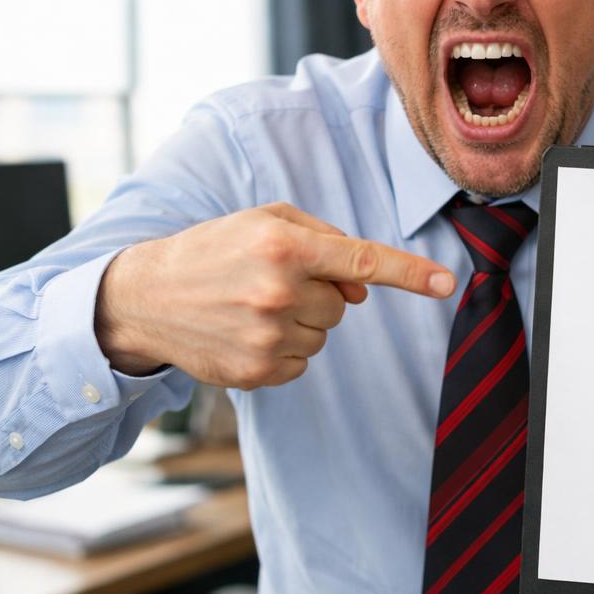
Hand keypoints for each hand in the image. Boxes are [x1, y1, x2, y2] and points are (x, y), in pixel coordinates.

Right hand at [95, 202, 454, 388]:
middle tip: (274, 283)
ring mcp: (266, 337)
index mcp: (285, 246)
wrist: (146, 296)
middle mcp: (278, 291)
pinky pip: (302, 363)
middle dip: (322, 293)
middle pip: (344, 304)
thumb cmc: (215, 249)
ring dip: (302, 322)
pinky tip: (247, 332)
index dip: (411, 273)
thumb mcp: (266, 221)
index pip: (364, 261)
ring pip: (324, 335)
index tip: (448, 283)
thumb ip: (326, 241)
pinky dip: (284, 349)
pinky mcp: (256, 372)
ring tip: (254, 306)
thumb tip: (364, 288)